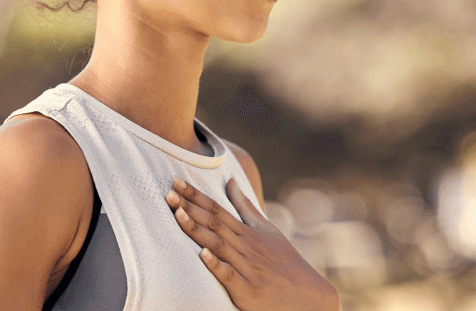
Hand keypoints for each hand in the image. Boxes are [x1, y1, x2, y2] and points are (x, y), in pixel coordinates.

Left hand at [165, 176, 339, 310]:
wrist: (307, 295)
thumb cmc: (284, 261)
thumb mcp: (267, 229)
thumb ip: (246, 207)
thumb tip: (231, 181)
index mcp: (246, 232)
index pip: (217, 209)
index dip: (196, 195)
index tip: (177, 181)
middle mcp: (245, 246)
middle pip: (213, 222)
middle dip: (190, 206)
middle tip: (168, 191)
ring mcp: (246, 267)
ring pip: (217, 244)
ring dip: (197, 229)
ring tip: (178, 214)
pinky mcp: (247, 290)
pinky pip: (230, 275)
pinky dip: (216, 265)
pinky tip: (202, 254)